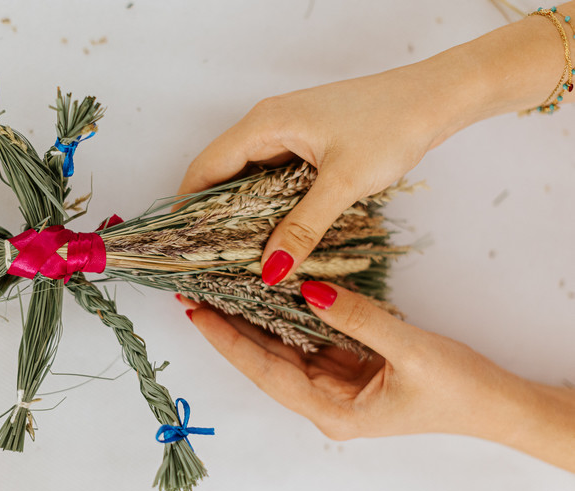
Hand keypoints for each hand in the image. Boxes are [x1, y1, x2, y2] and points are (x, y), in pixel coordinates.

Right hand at [176, 67, 459, 284]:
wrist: (434, 99)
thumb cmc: (390, 126)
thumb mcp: (342, 182)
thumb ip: (302, 227)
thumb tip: (268, 269)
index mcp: (264, 125)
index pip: (205, 169)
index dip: (185, 207)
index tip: (179, 247)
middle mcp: (267, 126)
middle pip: (220, 175)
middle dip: (209, 217)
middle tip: (204, 261)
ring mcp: (287, 135)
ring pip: (246, 179)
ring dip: (238, 214)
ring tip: (231, 257)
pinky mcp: (306, 144)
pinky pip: (270, 178)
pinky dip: (264, 206)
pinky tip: (269, 235)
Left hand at [181, 283, 530, 441]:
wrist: (492, 404)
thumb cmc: (456, 389)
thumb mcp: (409, 351)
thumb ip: (358, 319)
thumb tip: (310, 290)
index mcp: (333, 410)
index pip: (267, 371)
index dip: (229, 342)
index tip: (198, 315)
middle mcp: (325, 400)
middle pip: (265, 361)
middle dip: (229, 329)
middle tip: (195, 294)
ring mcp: (334, 384)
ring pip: (281, 349)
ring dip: (251, 322)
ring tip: (218, 292)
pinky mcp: (346, 367)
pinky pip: (305, 340)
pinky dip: (284, 318)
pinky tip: (265, 295)